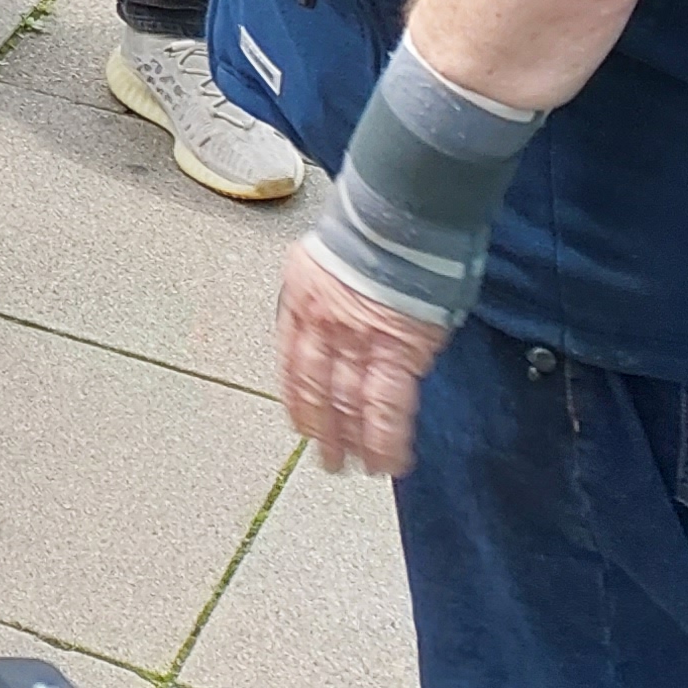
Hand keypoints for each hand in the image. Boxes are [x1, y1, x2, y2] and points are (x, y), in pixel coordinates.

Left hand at [276, 238, 449, 475]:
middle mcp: (322, 327)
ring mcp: (357, 343)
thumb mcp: (322, 261)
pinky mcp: (395, 353)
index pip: (290, 363)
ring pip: (349, 405)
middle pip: (316, 390)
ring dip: (355, 442)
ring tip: (360, 468)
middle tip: (327, 459)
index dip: (296, 398)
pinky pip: (387, 406)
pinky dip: (387, 438)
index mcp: (301, 303)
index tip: (300, 423)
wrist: (396, 219)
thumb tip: (331, 323)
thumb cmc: (368, 232)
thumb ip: (322, 298)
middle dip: (322, 430)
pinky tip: (390, 460)